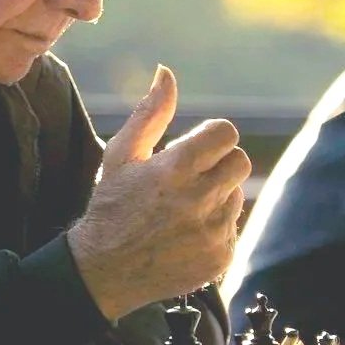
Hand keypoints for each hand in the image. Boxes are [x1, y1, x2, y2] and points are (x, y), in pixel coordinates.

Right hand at [65, 65, 250, 318]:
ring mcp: (213, 231)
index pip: (226, 132)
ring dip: (217, 196)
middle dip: (218, 164)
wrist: (104, 272)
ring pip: (237, 194)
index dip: (210, 138)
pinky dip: (215, 227)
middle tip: (190, 177)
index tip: (193, 151)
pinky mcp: (221, 256)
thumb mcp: (121, 155)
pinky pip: (233, 227)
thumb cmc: (111, 206)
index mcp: (174, 169)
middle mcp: (198, 200)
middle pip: (240, 161)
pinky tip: (185, 234)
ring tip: (182, 210)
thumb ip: (150, 113)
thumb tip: (166, 73)